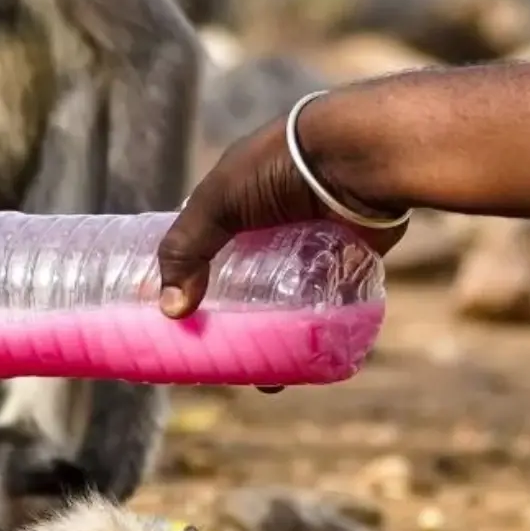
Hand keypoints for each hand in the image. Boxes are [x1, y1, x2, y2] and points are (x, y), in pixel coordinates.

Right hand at [157, 111, 408, 392]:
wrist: (359, 156)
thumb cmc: (281, 167)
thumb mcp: (218, 202)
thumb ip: (186, 250)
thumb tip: (169, 311)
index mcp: (235, 204)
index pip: (203, 248)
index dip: (187, 280)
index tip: (174, 318)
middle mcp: (270, 225)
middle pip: (242, 282)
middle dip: (229, 319)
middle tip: (215, 357)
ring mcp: (309, 246)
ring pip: (283, 301)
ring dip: (271, 335)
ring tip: (261, 374)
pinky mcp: (345, 262)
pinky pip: (324, 306)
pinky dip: (311, 332)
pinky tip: (299, 361)